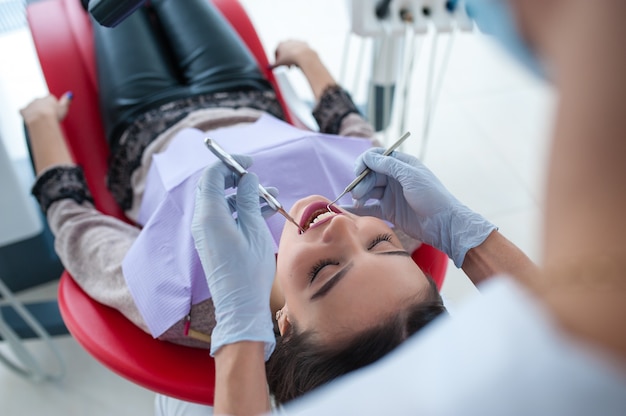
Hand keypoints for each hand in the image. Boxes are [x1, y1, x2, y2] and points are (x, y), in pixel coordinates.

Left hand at [20, 92, 72, 124]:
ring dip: (35, 112)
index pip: (50, 100)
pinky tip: (31, 119)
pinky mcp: (24, 110)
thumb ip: (66, 100)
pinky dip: (26, 115)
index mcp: (48, 98)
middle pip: (41, 103)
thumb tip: (70, 94)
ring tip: (40, 120)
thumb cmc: (53, 115)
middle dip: (43, 109)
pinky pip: (24, 111)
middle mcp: (39, 99)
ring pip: (32, 107)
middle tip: (47, 117)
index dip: (53, 107)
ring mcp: (31, 104)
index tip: (54, 112)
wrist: (42, 120)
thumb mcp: (64, 108)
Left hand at [191, 155, 275, 359]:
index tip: (250, 163)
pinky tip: (265, 210)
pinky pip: (225, 216)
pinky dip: (241, 210)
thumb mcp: (254, 229)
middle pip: (214, 186)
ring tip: (271, 195)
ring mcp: (206, 232)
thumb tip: (246, 178)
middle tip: (257, 177)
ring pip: (222, 202)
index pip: (213, 175)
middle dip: (236, 179)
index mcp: (210, 215)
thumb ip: (248, 199)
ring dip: (244, 195)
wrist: (240, 304)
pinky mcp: (213, 241)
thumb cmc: (249, 269)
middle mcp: (203, 221)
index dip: (230, 164)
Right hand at [272, 40, 318, 69]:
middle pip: (285, 52)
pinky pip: (301, 51)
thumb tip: (268, 67)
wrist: (303, 55)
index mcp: (280, 44)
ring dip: (293, 58)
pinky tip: (301, 61)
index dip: (277, 60)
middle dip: (286, 60)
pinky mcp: (303, 43)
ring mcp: (296, 41)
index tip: (279, 65)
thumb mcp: (280, 64)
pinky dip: (300, 55)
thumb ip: (273, 65)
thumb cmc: (290, 59)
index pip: (276, 52)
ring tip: (295, 66)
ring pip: (293, 51)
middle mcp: (288, 41)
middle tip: (288, 67)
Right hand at [349, 148, 495, 266]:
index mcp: (401, 165)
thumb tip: (367, 157)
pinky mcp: (389, 211)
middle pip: (370, 174)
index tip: (359, 172)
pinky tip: (348, 210)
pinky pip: (370, 207)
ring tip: (358, 201)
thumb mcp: (410, 176)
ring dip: (359, 194)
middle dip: (361, 181)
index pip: (376, 157)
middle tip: (358, 193)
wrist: (443, 224)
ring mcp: (391, 195)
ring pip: (368, 190)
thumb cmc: (431, 196)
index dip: (365, 162)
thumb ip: (388, 165)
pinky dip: (359, 208)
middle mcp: (394, 178)